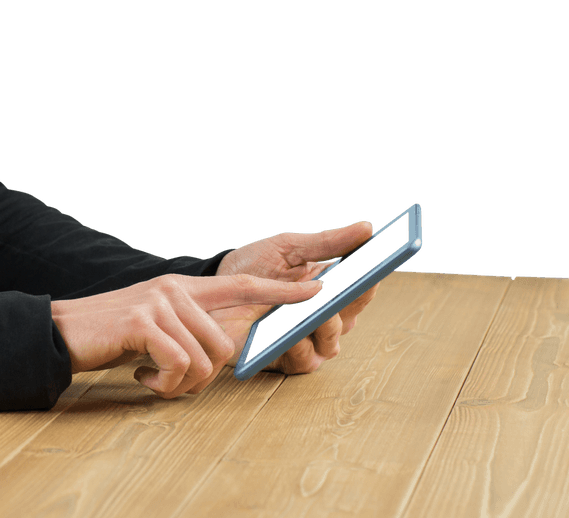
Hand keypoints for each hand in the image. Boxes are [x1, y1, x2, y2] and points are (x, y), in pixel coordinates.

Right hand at [50, 273, 324, 398]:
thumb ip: (187, 329)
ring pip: (205, 360)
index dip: (281, 292)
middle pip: (225, 344)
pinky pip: (180, 366)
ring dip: (182, 385)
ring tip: (154, 380)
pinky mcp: (143, 322)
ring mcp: (160, 302)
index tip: (319, 289)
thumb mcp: (154, 326)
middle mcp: (176, 289)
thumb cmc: (110, 337)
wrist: (61, 332)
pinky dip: (164, 385)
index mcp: (183, 287)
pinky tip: (142, 378)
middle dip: (204, 377)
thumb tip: (220, 357)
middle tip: (172, 381)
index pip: (243, 285)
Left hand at [213, 220, 375, 374]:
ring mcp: (305, 339)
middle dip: (349, 304)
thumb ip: (326, 242)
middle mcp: (323, 317)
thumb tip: (366, 229)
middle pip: (350, 316)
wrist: (212, 288)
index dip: (371, 279)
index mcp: (330, 288)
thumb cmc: (252, 266)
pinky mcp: (284, 358)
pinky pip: (304, 360)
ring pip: (331, 343)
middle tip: (346, 290)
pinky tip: (292, 334)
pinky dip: (301, 347)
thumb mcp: (288, 247)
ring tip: (318, 313)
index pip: (361, 288)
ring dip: (326, 328)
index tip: (377, 267)